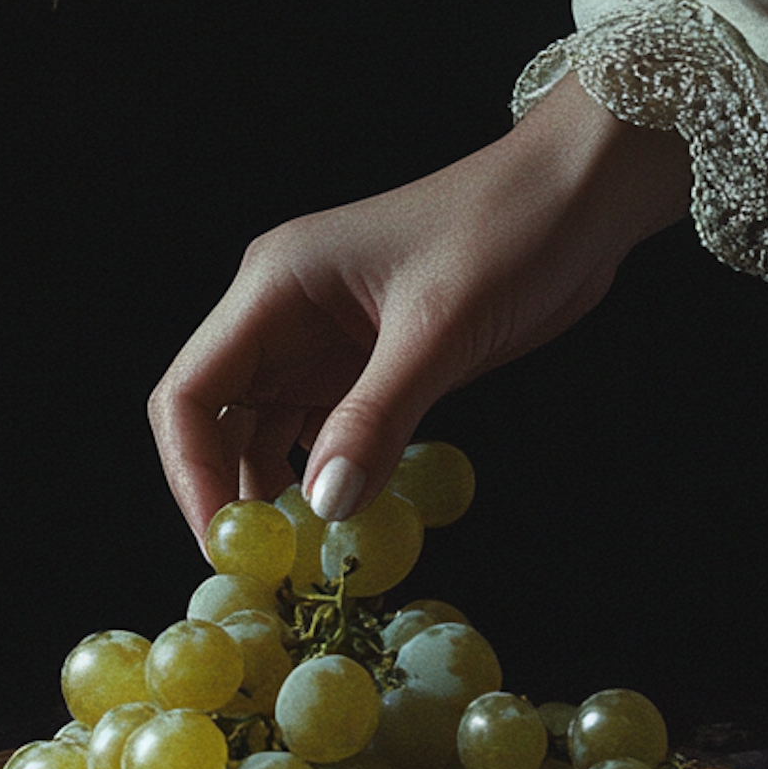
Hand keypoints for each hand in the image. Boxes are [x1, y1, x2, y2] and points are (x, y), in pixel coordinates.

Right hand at [148, 69, 690, 545]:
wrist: (577, 196)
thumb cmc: (505, 233)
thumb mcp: (438, 331)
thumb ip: (374, 420)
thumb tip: (320, 509)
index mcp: (274, 285)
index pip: (189, 393)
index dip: (190, 474)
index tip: (225, 543)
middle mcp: (283, 312)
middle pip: (218, 420)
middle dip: (230, 495)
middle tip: (265, 572)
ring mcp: (324, 338)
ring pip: (269, 433)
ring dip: (280, 496)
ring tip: (304, 562)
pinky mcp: (370, 360)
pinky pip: (325, 432)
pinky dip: (328, 478)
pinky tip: (347, 522)